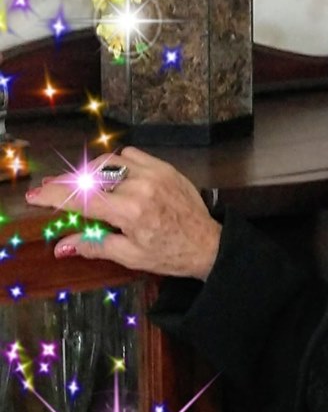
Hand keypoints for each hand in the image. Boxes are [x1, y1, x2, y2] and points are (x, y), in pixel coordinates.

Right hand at [24, 147, 221, 280]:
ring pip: (110, 161)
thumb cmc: (169, 254)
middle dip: (69, 184)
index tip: (36, 195)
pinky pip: (132, 155)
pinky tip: (114, 177)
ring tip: (85, 187)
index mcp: (130, 211)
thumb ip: (94, 245)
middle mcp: (141, 186)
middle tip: (57, 192)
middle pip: (91, 176)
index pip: (82, 198)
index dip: (54, 196)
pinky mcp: (166, 168)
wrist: (207, 243)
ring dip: (92, 172)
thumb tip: (62, 245)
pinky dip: (118, 163)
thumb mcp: (129, 255)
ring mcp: (155, 173)